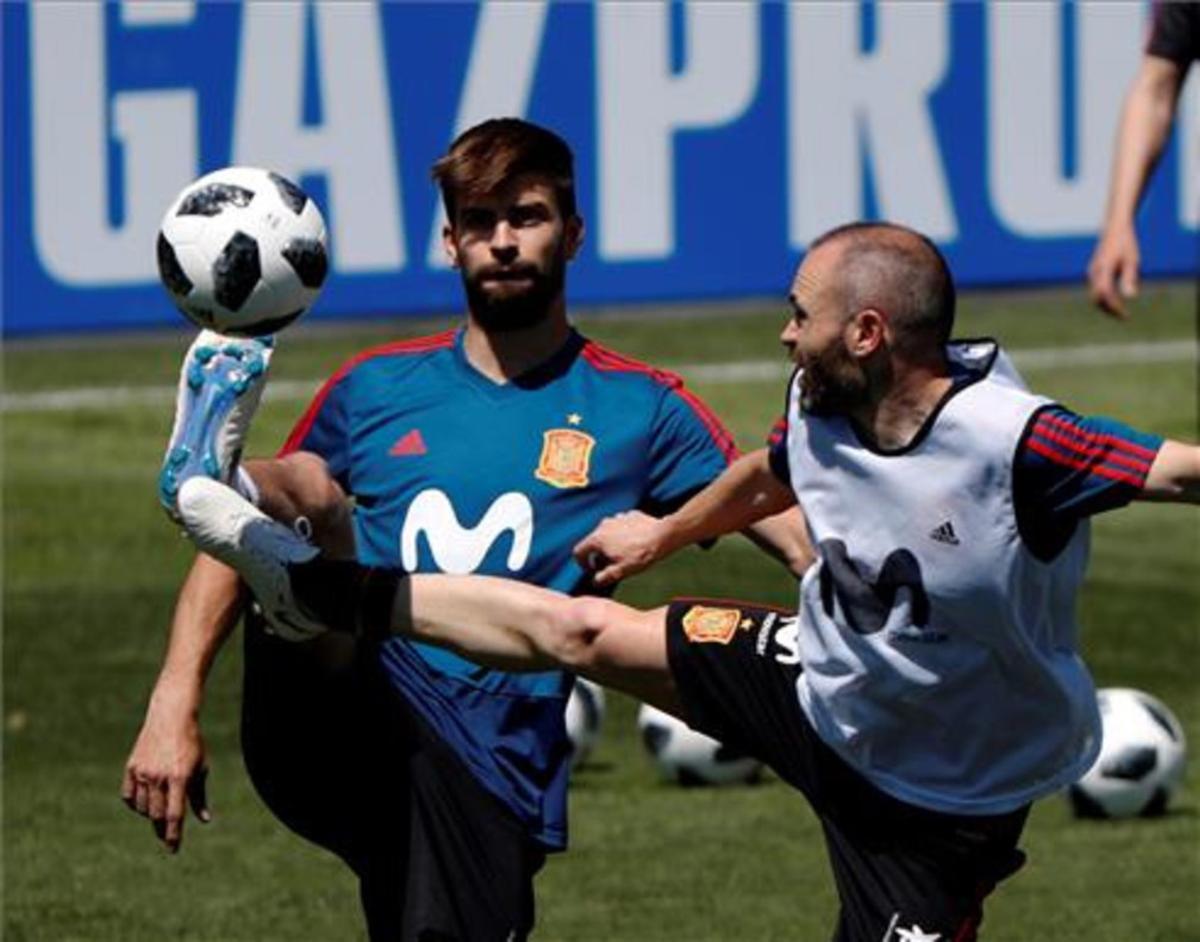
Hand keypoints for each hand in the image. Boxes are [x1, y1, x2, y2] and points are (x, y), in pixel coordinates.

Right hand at [121, 694, 210, 852]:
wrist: (171, 717)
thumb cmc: (191, 744)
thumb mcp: (201, 768)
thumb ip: (200, 796)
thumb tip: (204, 820)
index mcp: (180, 777)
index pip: (175, 815)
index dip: (174, 835)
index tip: (173, 849)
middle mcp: (159, 777)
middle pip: (157, 815)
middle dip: (162, 829)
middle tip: (167, 836)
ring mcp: (143, 772)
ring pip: (142, 808)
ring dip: (151, 816)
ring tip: (160, 816)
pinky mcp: (131, 768)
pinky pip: (128, 797)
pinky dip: (135, 805)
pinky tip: (144, 805)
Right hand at [574, 510, 668, 586]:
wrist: (662, 536)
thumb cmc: (641, 554)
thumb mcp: (621, 571)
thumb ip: (604, 577)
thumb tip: (596, 581)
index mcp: (597, 539)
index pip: (579, 551)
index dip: (583, 564)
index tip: (594, 571)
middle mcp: (603, 525)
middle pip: (593, 542)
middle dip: (599, 554)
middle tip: (611, 565)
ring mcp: (617, 518)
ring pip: (608, 533)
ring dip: (611, 543)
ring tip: (626, 554)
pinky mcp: (630, 515)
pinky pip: (621, 526)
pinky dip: (624, 534)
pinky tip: (635, 543)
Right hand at [1087, 224, 1139, 318]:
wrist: (1114, 228)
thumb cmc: (1126, 243)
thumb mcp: (1132, 260)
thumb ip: (1129, 278)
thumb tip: (1131, 297)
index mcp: (1103, 269)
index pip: (1105, 294)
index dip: (1114, 307)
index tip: (1125, 316)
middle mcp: (1094, 272)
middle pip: (1096, 299)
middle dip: (1109, 310)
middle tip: (1123, 317)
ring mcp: (1092, 272)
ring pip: (1095, 295)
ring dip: (1106, 305)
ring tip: (1120, 311)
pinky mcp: (1093, 272)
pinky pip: (1096, 289)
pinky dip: (1105, 298)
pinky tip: (1116, 300)